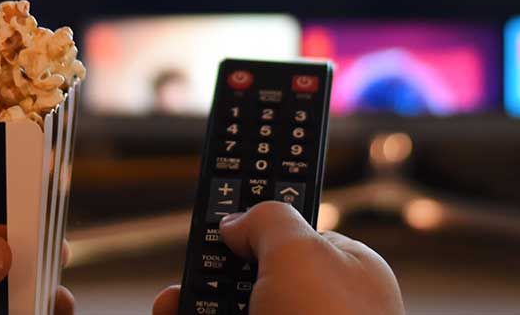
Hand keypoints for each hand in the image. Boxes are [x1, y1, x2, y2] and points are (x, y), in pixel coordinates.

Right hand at [152, 202, 402, 314]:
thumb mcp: (300, 249)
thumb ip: (267, 220)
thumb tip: (236, 223)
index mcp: (346, 270)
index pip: (296, 235)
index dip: (256, 223)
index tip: (219, 216)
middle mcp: (319, 307)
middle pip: (253, 275)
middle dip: (214, 268)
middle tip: (195, 261)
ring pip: (230, 308)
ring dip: (196, 299)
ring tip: (175, 300)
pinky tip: (173, 311)